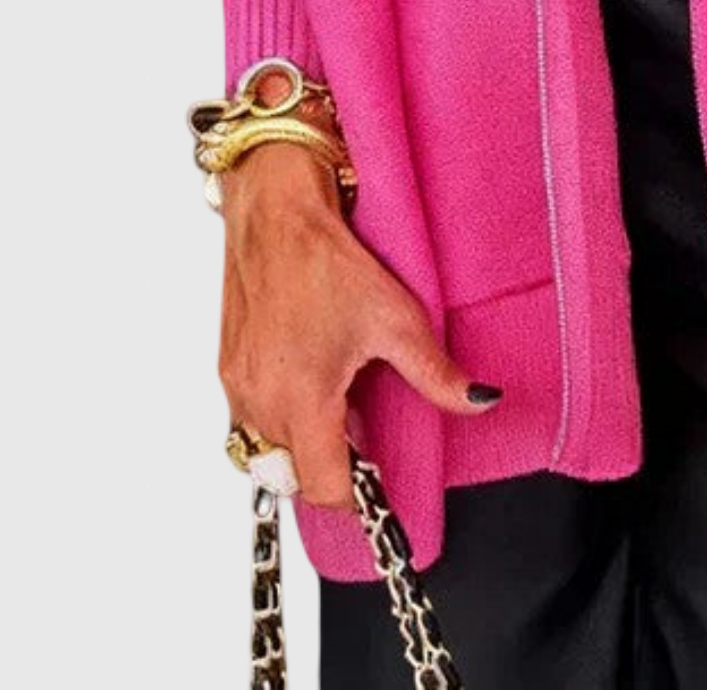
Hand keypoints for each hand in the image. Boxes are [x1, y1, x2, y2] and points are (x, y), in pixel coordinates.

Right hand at [218, 142, 500, 507]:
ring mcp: (238, 387)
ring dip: (305, 442)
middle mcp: (260, 403)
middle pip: (295, 476)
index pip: (325, 488)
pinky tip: (309, 378)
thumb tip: (478, 402)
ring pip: (270, 450)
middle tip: (365, 430)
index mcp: (303, 400)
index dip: (358, 494)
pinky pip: (252, 419)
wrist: (276, 214)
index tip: (380, 482)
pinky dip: (281, 415)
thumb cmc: (328, 261)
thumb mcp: (397, 320)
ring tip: (338, 400)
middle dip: (332, 467)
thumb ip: (436, 374)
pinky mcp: (228, 368)